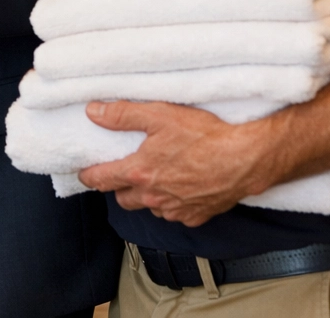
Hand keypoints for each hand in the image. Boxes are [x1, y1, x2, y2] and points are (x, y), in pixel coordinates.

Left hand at [77, 100, 281, 226]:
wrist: (245, 158)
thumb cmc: (205, 136)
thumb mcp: (159, 115)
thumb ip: (122, 114)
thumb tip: (93, 112)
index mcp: (139, 173)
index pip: (101, 179)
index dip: (89, 176)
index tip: (84, 173)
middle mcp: (154, 197)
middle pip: (123, 199)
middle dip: (119, 188)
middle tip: (124, 172)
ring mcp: (176, 210)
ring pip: (149, 208)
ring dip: (147, 197)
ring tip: (156, 178)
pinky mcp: (196, 216)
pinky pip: (175, 215)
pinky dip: (172, 205)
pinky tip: (181, 188)